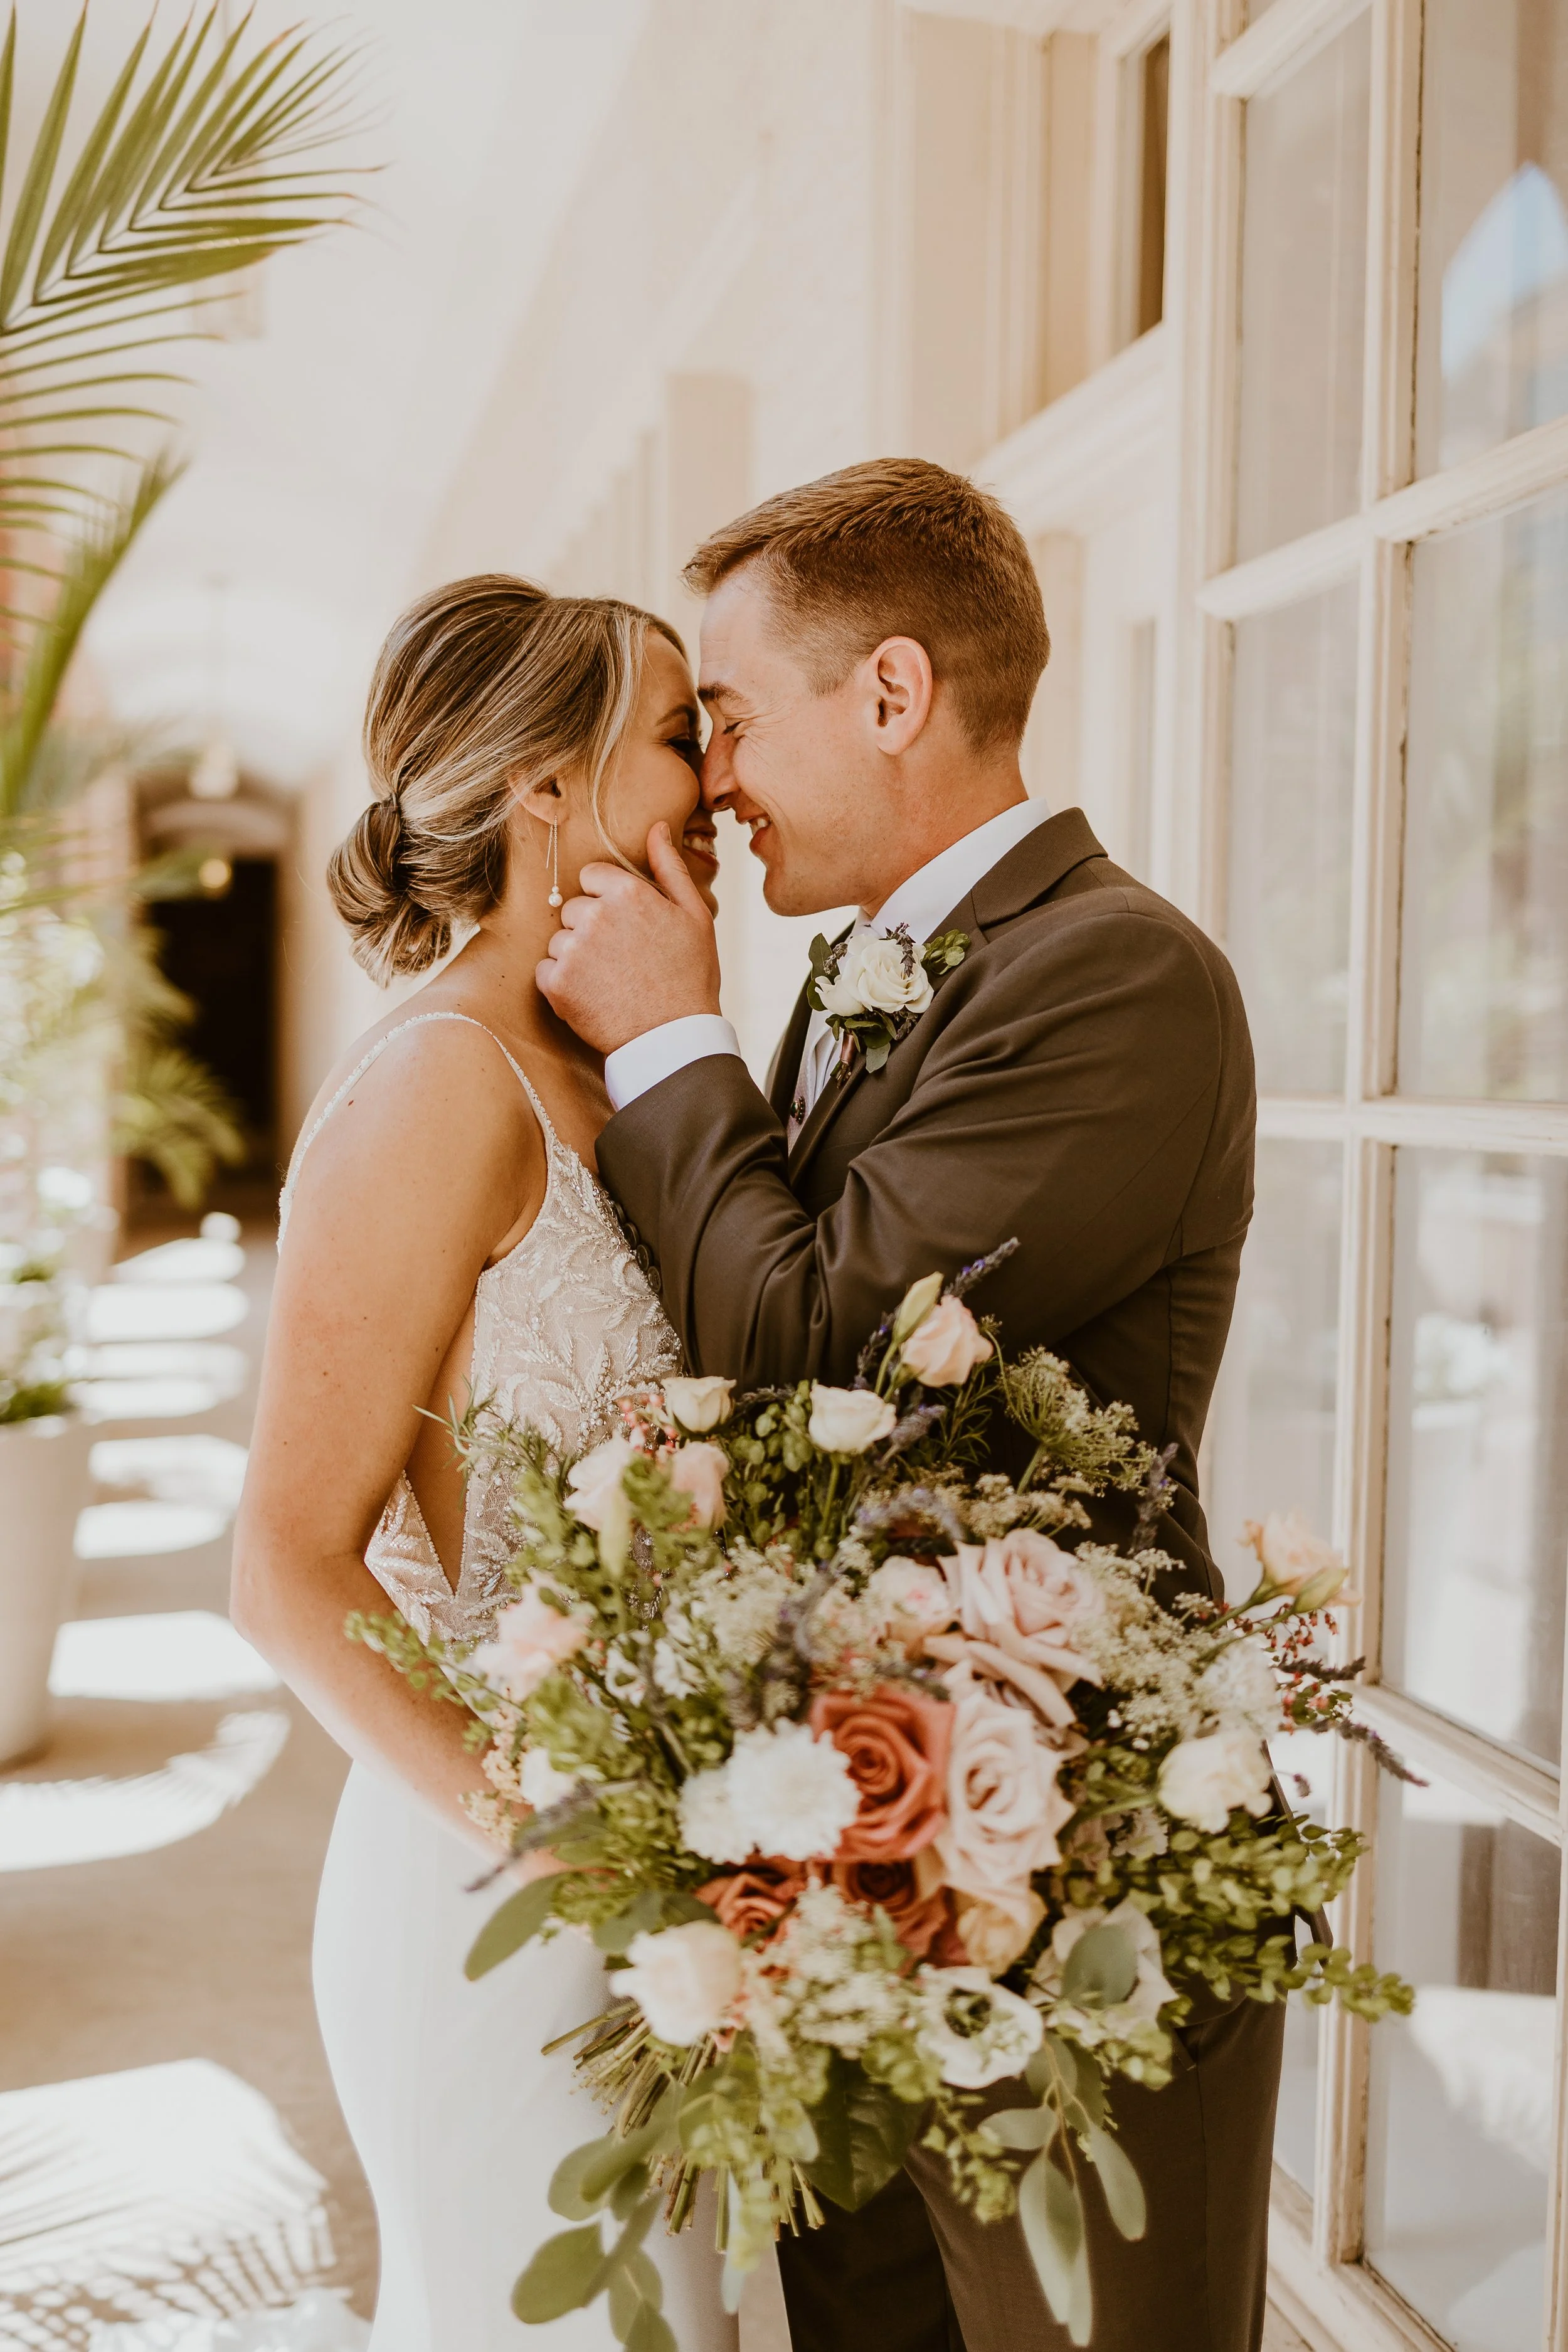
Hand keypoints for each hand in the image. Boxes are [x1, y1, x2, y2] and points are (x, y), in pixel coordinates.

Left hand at [536, 822, 721, 1054]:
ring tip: (609, 981)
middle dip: (589, 930)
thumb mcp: (694, 915)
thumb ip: (670, 866)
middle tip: (620, 960)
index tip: (624, 927)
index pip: (591, 877)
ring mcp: (573, 949)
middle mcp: (596, 915)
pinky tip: (592, 996)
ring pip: (558, 941)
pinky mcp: (557, 983)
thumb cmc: (690, 977)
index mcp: (628, 892)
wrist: (674, 1038)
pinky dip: (562, 985)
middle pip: (572, 909)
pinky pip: (545, 971)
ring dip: (575, 958)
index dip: (606, 901)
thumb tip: (657, 826)